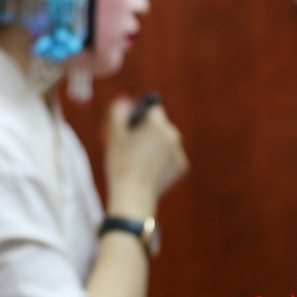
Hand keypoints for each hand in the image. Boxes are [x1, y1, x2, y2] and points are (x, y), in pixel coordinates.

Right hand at [104, 97, 188, 217]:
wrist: (133, 195)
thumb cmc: (121, 163)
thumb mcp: (114, 135)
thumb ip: (119, 112)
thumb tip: (124, 101)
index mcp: (157, 123)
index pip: (153, 108)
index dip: (141, 116)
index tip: (131, 126)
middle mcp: (173, 134)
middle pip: (160, 125)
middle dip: (148, 130)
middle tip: (132, 144)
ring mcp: (178, 151)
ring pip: (166, 141)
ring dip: (155, 145)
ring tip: (139, 159)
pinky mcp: (182, 167)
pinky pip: (170, 157)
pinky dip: (161, 160)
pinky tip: (148, 170)